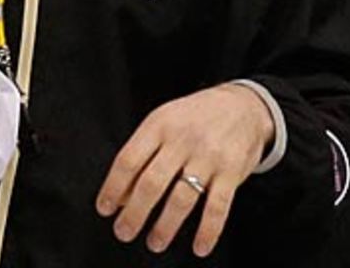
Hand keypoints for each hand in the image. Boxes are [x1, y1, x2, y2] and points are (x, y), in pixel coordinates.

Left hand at [96, 83, 275, 257]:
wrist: (244, 104)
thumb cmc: (197, 117)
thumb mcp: (165, 121)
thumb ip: (143, 153)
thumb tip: (122, 196)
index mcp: (160, 124)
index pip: (129, 160)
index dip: (113, 188)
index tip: (105, 209)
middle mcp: (183, 139)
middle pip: (151, 183)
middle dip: (134, 214)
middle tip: (124, 231)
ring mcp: (209, 155)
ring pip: (181, 198)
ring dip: (165, 226)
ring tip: (155, 242)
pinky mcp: (232, 170)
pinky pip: (217, 206)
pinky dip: (208, 230)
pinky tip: (200, 246)